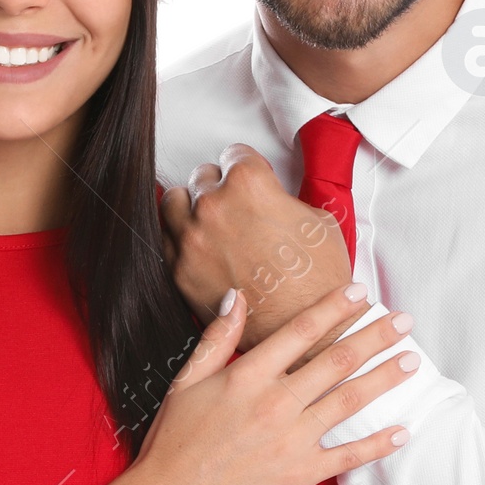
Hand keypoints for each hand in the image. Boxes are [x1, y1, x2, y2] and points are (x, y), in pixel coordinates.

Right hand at [132, 281, 416, 484]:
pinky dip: (378, 444)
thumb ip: (217, 338)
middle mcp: (275, 403)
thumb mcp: (186, 381)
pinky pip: (347, 456)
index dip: (335, 308)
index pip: (301, 331)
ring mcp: (290, 440)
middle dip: (376, 337)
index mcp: (247, 377)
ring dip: (385, 379)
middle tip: (404, 320)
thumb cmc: (172, 442)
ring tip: (411, 361)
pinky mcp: (299, 474)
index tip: (361, 293)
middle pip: (337, 361)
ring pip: (350, 401)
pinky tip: (402, 430)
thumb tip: (238, 297)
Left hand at [161, 144, 354, 354]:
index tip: (252, 177)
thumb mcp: (318, 221)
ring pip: (174, 202)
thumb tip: (278, 199)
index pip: (235, 153)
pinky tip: (199, 246)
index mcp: (248, 184)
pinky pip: (166, 240)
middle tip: (237, 204)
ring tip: (210, 220)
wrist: (303, 331)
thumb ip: (286, 199)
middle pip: (203, 176)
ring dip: (191, 206)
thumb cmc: (315, 283)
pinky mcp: (181, 272)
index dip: (249, 165)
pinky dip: (180, 239)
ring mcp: (192, 240)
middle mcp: (213, 207)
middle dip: (220, 186)